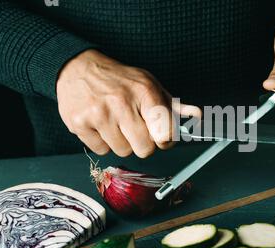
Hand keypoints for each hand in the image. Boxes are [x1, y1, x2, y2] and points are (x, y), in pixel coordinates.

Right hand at [57, 50, 200, 157]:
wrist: (78, 68)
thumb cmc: (120, 80)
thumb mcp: (149, 84)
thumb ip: (173, 105)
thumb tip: (197, 117)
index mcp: (144, 92)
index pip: (164, 134)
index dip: (165, 140)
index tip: (161, 136)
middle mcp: (121, 102)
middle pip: (145, 149)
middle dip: (143, 143)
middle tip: (135, 128)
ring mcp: (98, 114)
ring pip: (123, 152)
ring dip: (122, 142)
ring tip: (116, 122)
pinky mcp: (79, 124)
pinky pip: (101, 151)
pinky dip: (103, 142)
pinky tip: (100, 124)